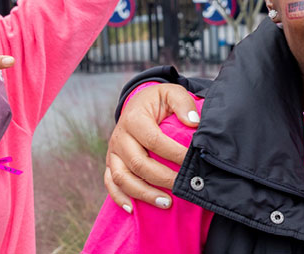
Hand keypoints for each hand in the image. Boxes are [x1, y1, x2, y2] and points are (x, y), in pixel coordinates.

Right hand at [104, 83, 195, 210]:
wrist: (138, 103)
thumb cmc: (159, 101)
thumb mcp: (171, 93)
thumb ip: (184, 104)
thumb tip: (193, 122)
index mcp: (135, 119)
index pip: (154, 141)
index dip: (174, 154)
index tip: (191, 163)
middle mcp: (120, 137)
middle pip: (138, 164)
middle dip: (162, 179)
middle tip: (182, 188)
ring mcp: (113, 152)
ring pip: (122, 178)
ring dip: (144, 193)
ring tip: (166, 203)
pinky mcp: (111, 163)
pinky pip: (110, 183)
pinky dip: (120, 198)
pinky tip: (133, 209)